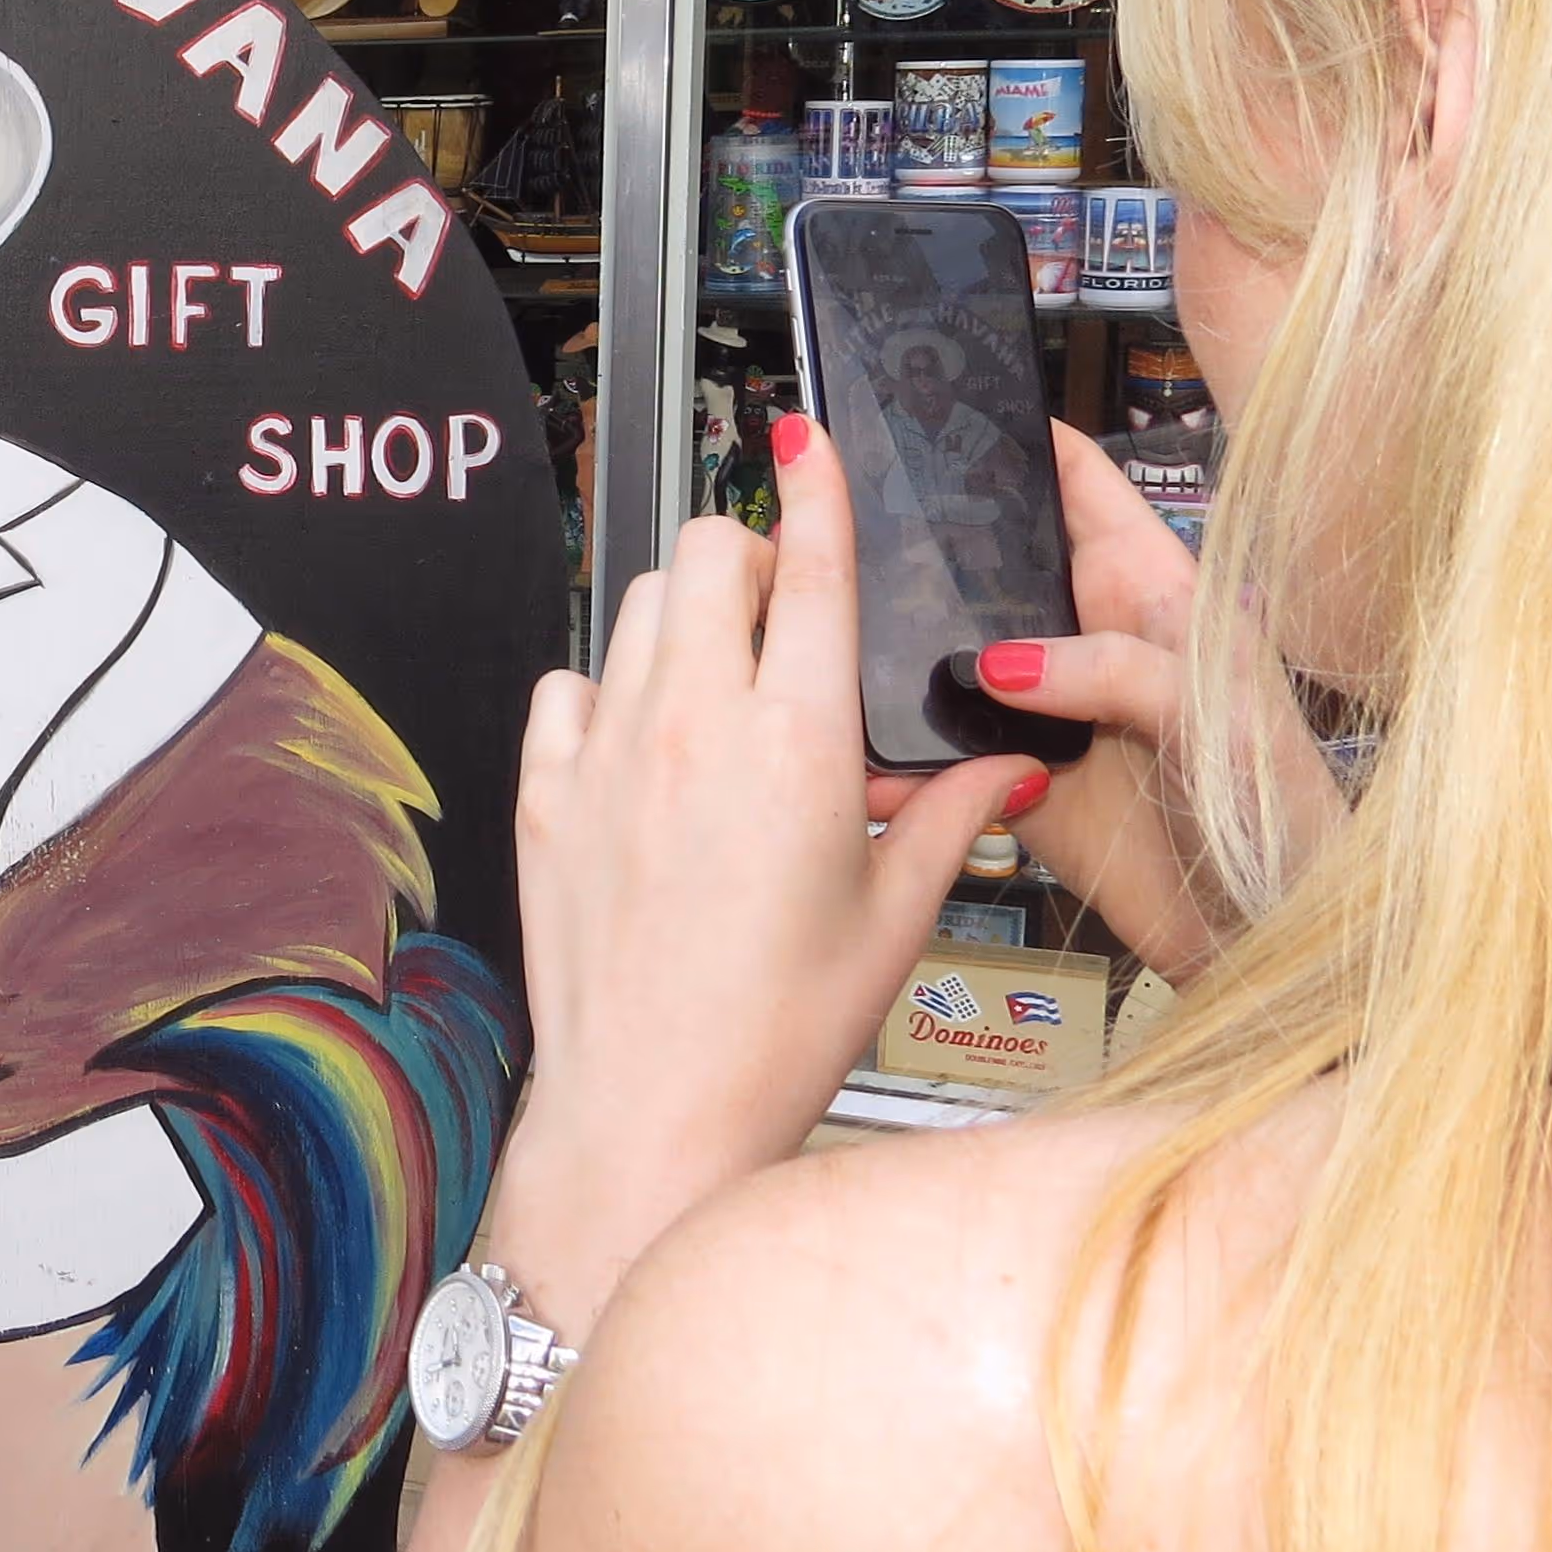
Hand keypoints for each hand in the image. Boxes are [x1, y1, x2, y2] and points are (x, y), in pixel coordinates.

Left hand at [485, 416, 1034, 1333]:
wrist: (651, 1113)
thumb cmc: (775, 1034)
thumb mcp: (896, 920)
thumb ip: (950, 818)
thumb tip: (1006, 761)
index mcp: (797, 742)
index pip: (808, 563)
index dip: (813, 484)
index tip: (806, 438)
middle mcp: (693, 725)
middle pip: (705, 553)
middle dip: (747, 555)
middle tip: (778, 611)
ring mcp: (606, 752)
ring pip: (634, 605)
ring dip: (682, 615)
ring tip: (720, 680)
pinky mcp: (545, 792)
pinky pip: (566, 685)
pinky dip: (605, 688)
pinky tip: (641, 742)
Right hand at [857, 424, 1319, 982]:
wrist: (1274, 944)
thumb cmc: (1289, 820)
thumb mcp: (1222, 719)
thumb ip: (1121, 670)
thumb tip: (1000, 660)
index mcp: (1150, 587)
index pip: (1073, 480)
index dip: (1011, 437)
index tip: (932, 411)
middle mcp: (1090, 636)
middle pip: (990, 562)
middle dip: (920, 546)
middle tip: (839, 532)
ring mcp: (1050, 709)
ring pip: (948, 658)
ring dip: (896, 663)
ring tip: (832, 655)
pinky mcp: (1018, 782)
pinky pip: (943, 759)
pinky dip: (903, 764)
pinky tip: (870, 767)